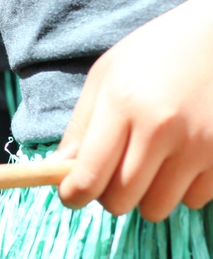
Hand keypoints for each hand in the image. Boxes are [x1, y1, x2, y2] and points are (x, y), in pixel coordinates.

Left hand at [58, 0, 212, 221]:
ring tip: (148, 165)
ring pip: (157, 208)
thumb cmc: (158, 51)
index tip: (71, 196)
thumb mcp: (108, 74)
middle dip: (108, 195)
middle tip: (111, 176)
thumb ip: (82, 123)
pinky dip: (183, 190)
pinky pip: (195, 200)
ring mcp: (200, 144)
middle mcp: (160, 127)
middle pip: (121, 200)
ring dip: (146, 196)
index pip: (88, 175)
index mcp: (122, 103)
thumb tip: (60, 168)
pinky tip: (181, 161)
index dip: (73, 195)